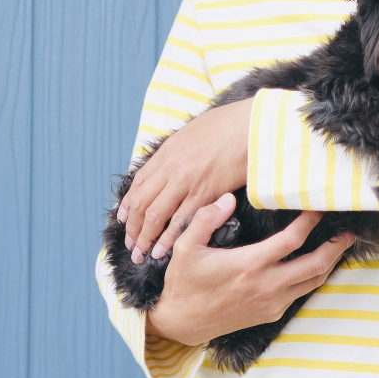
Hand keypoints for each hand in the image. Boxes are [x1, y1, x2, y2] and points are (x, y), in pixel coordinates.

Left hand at [116, 97, 252, 261]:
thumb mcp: (194, 129)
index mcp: (167, 151)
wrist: (254, 126)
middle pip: (142, 203)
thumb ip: (180, 148)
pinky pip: (181, 221)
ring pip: (156, 215)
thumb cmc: (230, 124)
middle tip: (131, 243)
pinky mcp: (206, 194)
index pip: (138, 183)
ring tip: (142, 253)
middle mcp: (171, 168)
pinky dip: (170, 238)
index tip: (124, 219)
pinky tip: (164, 250)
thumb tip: (175, 159)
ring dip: (147, 237)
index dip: (128, 204)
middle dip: (133, 227)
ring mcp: (187, 182)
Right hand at [147, 194, 355, 345]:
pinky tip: (314, 264)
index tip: (319, 207)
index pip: (292, 240)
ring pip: (313, 282)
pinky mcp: (270, 314)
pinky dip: (313, 277)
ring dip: (329, 263)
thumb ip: (206, 219)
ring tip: (340, 245)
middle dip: (337, 247)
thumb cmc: (184, 282)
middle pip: (316, 265)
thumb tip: (228, 198)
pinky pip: (300, 293)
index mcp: (250, 265)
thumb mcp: (185, 247)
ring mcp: (271, 303)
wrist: (182, 323)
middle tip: (350, 231)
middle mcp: (267, 286)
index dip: (310, 221)